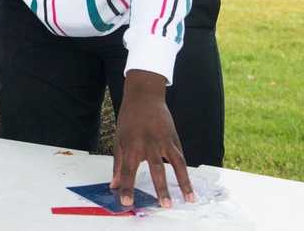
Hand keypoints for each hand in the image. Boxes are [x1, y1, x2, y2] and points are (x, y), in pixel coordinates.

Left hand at [110, 70, 194, 208]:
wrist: (144, 96)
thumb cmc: (129, 119)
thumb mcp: (119, 139)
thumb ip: (118, 163)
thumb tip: (114, 185)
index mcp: (131, 143)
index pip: (127, 169)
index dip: (127, 187)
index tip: (127, 202)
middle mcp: (148, 142)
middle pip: (155, 169)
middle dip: (160, 188)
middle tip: (165, 206)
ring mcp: (164, 140)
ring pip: (175, 163)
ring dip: (182, 183)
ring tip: (188, 200)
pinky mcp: (174, 138)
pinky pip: (181, 158)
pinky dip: (186, 173)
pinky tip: (189, 188)